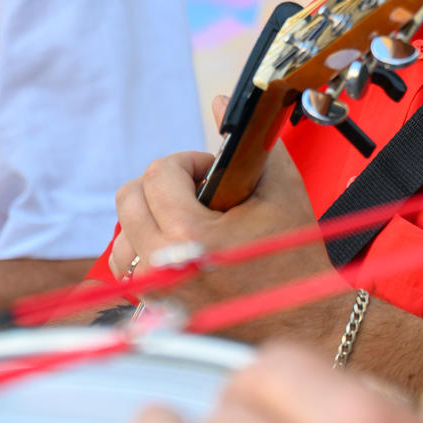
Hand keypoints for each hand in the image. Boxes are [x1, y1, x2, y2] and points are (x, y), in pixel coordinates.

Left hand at [108, 143, 345, 343]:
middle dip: (165, 184)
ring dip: (151, 216)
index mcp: (192, 235)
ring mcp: (154, 289)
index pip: (159, 173)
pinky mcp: (152, 306)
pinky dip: (148, 248)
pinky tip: (183, 247)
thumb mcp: (282, 190)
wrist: (300, 320)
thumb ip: (250, 143)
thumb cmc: (296, 257)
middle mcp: (163, 264)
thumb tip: (221, 102)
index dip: (189, 162)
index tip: (214, 171)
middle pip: (129, 198)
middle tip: (201, 191)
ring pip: (122, 232)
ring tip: (191, 220)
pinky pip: (128, 265)